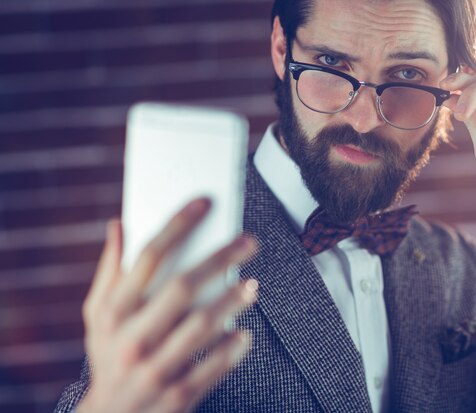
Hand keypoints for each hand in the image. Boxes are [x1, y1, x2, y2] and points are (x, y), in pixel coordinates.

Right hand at [78, 198, 257, 412]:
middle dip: (220, 258)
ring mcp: (154, 370)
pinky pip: (213, 367)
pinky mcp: (177, 397)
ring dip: (232, 301)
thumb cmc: (108, 355)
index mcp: (112, 312)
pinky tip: (244, 333)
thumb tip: (117, 224)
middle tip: (249, 242)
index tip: (205, 202)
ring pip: (202, 326)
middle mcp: (130, 338)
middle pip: (182, 286)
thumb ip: (109, 271)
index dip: (178, 224)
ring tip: (252, 285)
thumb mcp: (98, 316)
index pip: (147, 257)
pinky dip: (232, 349)